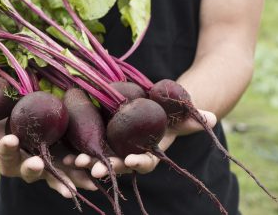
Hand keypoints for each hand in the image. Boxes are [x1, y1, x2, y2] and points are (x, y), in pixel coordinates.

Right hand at [0, 111, 96, 197]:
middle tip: (36, 163)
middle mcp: (26, 167)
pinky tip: (94, 182)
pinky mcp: (64, 169)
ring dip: (63, 180)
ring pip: (53, 177)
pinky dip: (82, 179)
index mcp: (9, 157)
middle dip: (32, 168)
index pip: (5, 153)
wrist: (29, 138)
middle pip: (28, 170)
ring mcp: (47, 170)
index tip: (10, 140)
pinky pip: (73, 175)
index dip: (6, 148)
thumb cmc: (10, 130)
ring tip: (72, 186)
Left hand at [64, 109, 216, 177]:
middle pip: (118, 165)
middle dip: (107, 168)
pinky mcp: (102, 140)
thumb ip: (192, 119)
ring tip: (74, 162)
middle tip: (94, 170)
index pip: (145, 162)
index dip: (139, 163)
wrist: (153, 106)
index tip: (131, 161)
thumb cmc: (167, 113)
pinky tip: (64, 154)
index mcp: (149, 153)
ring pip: (100, 160)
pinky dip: (77, 152)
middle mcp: (130, 155)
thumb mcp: (179, 114)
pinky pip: (88, 148)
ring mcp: (115, 149)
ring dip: (87, 163)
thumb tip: (213, 119)